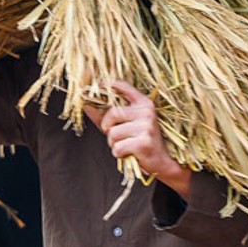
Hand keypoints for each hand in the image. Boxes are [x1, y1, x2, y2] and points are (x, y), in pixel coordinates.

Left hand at [83, 79, 191, 197]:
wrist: (162, 162)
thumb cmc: (140, 142)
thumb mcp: (125, 124)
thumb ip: (106, 115)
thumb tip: (85, 104)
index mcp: (143, 103)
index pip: (123, 86)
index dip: (106, 84)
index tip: (95, 85)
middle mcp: (146, 111)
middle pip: (111, 114)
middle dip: (107, 128)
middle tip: (117, 137)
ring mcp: (146, 126)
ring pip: (113, 133)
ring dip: (114, 144)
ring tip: (127, 145)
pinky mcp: (144, 142)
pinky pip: (118, 147)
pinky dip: (119, 153)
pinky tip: (130, 153)